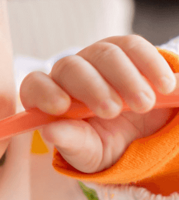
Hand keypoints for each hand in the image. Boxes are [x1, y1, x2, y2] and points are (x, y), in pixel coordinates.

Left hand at [20, 35, 178, 172]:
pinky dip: (149, 64)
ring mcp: (96, 58)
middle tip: (112, 111)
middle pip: (71, 67)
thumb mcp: (90, 152)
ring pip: (104, 53)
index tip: (61, 106)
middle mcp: (69, 74)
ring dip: (125, 78)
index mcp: (51, 98)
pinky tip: (163, 86)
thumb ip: (71, 143)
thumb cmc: (105, 145)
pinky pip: (133, 46)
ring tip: (143, 104)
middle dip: (92, 88)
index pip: (35, 85)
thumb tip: (50, 133)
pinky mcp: (125, 49)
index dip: (44, 91)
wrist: (142, 137)